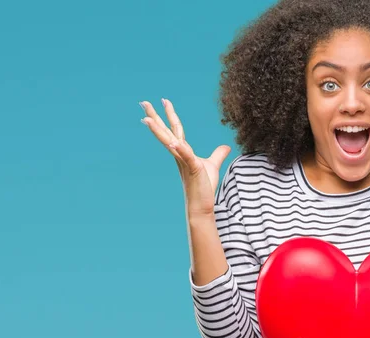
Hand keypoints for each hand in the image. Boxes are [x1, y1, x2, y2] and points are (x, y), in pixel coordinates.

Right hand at [139, 98, 230, 215]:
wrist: (202, 206)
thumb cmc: (204, 187)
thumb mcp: (212, 166)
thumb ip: (218, 155)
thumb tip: (226, 146)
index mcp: (183, 151)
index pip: (175, 129)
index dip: (170, 115)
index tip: (164, 101)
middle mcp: (179, 155)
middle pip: (166, 132)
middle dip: (155, 116)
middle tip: (144, 102)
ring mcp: (184, 161)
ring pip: (169, 142)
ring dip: (158, 130)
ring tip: (147, 118)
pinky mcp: (193, 169)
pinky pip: (186, 156)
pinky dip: (180, 149)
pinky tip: (174, 142)